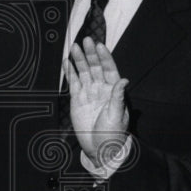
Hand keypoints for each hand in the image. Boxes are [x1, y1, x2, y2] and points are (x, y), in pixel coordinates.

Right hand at [66, 37, 129, 167]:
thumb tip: (124, 80)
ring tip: (74, 47)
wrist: (100, 150)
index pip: (109, 69)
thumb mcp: (117, 116)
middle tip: (85, 40)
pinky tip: (66, 62)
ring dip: (79, 60)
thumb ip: (118, 98)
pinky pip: (73, 83)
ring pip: (83, 72)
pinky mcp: (77, 100)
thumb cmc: (113, 135)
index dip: (105, 57)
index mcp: (113, 91)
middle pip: (95, 67)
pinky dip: (70, 72)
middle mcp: (101, 89)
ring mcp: (89, 94)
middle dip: (90, 54)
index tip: (99, 46)